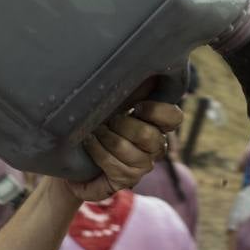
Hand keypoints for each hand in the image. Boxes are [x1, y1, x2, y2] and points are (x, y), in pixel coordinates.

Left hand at [65, 101, 181, 201]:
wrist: (75, 156)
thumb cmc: (98, 123)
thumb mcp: (114, 104)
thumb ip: (129, 92)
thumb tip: (134, 70)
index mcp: (157, 124)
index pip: (174, 118)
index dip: (157, 111)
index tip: (136, 107)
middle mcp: (155, 147)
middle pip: (149, 136)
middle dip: (122, 125)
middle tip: (107, 120)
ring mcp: (143, 166)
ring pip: (130, 152)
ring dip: (107, 138)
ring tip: (93, 131)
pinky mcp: (127, 180)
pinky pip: (114, 165)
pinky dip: (97, 150)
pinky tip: (89, 142)